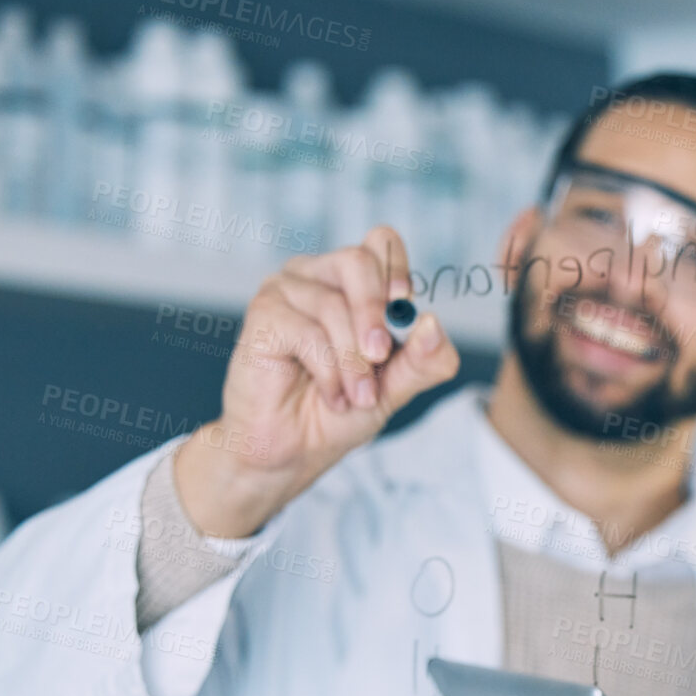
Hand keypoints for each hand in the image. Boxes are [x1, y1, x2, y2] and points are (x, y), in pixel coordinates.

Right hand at [175, 226, 461, 536]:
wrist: (294, 452)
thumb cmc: (340, 412)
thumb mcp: (395, 387)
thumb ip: (423, 360)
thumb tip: (433, 323)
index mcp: (350, 283)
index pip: (381, 243)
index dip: (397, 271)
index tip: (404, 306)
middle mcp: (316, 276)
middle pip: (358, 262)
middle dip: (375, 316)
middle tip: (380, 359)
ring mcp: (284, 291)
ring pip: (334, 306)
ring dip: (352, 362)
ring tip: (356, 397)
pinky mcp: (262, 315)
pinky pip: (307, 332)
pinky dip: (328, 371)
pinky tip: (331, 395)